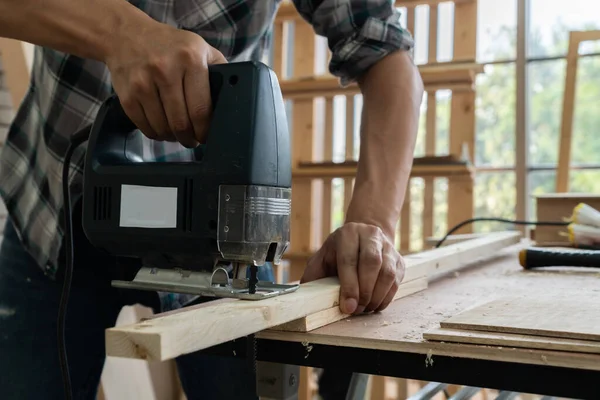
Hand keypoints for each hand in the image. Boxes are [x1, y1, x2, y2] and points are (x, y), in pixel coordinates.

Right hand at [105, 20, 226, 147]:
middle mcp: (166, 70)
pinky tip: (161, 127)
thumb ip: (219, 68)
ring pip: (163, 128)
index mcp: (191, 60)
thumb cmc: (168, 44)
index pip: (201, 109)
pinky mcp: (127, 95)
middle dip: (190, 138)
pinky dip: (155, 133)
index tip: (206, 135)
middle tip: (193, 139)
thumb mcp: (200, 47)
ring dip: (173, 137)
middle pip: (181, 123)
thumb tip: (235, 96)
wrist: (125, 34)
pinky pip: (145, 127)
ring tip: (177, 132)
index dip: (205, 130)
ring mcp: (144, 83)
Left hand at [301, 222, 404, 314]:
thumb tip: (306, 298)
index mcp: (348, 234)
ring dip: (377, 296)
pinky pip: (396, 281)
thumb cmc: (339, 253)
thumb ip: (313, 275)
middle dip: (364, 291)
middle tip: (357, 309)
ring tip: (366, 308)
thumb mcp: (322, 258)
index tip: (348, 307)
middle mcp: (370, 235)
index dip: (349, 286)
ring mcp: (388, 247)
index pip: (349, 259)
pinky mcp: (399, 260)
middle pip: (372, 263)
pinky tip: (375, 304)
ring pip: (387, 273)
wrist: (364, 238)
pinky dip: (386, 297)